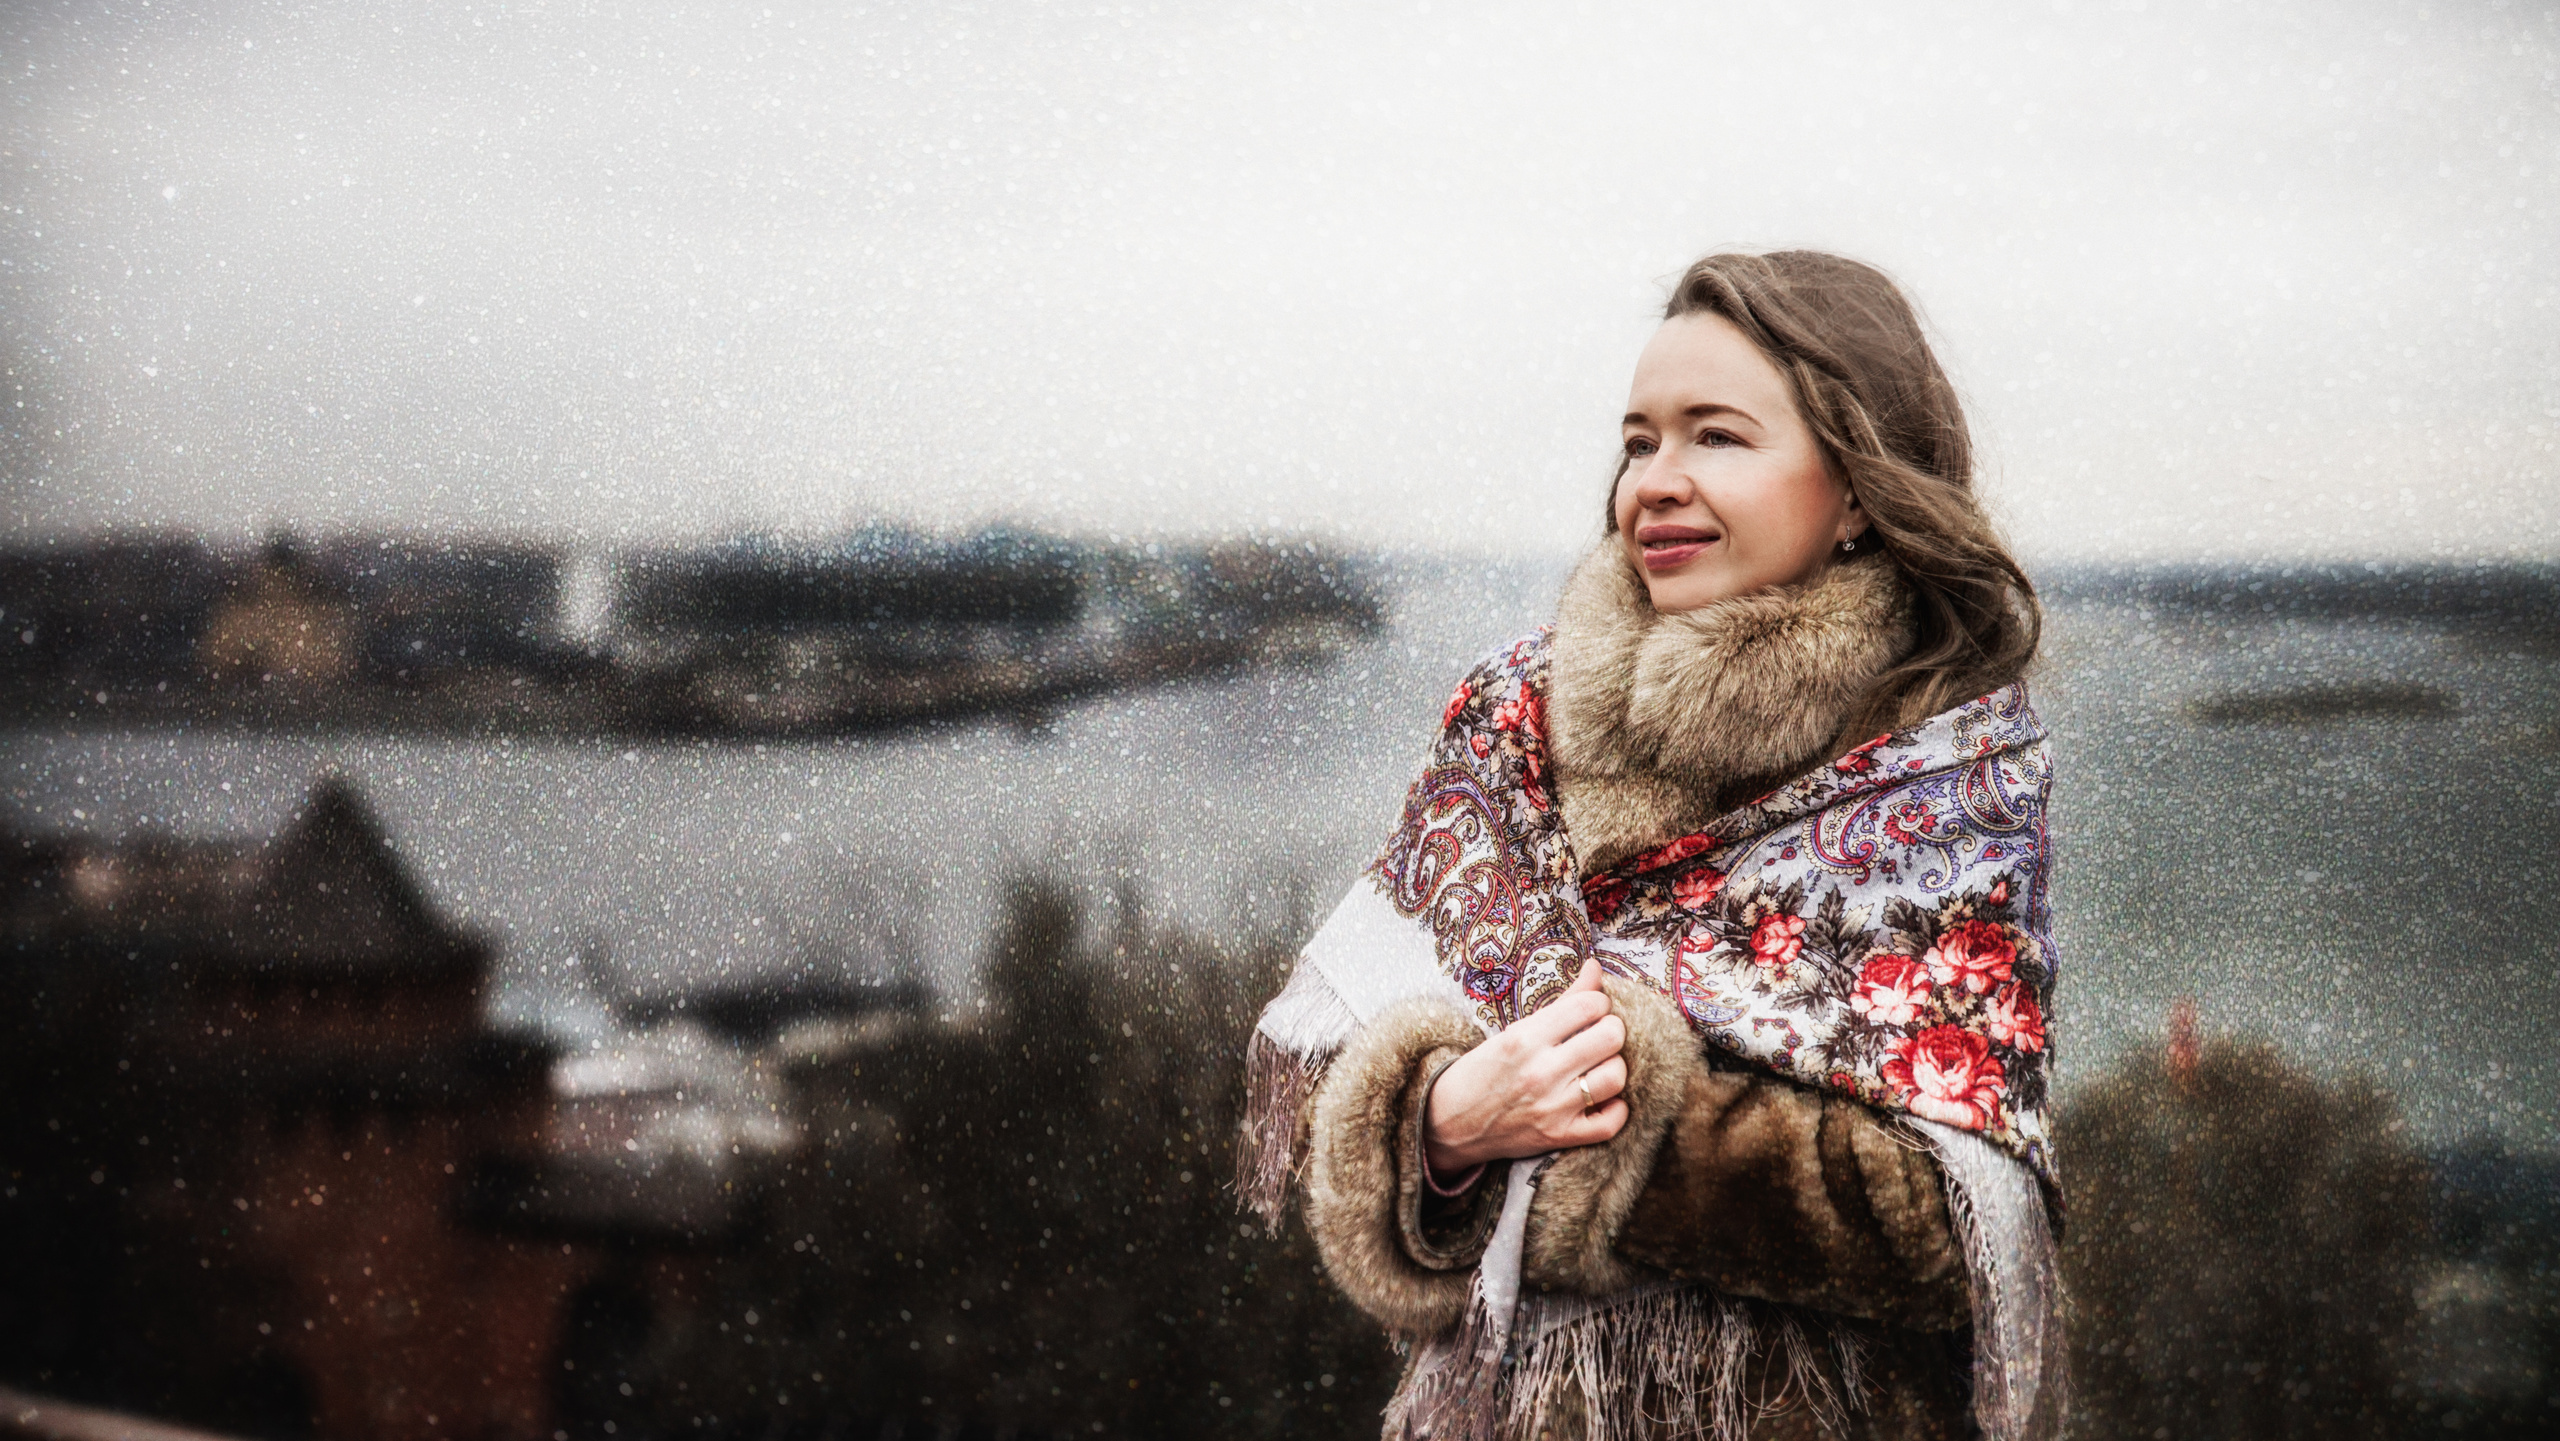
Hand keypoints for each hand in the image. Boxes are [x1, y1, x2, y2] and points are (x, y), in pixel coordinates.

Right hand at [1423, 958, 1628, 1174]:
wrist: (1448, 1122)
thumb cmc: (1484, 1070)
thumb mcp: (1516, 1030)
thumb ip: (1563, 1001)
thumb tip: (1596, 967)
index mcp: (1525, 1038)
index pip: (1589, 1005)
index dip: (1598, 1003)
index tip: (1591, 1010)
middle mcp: (1540, 1072)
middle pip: (1611, 1037)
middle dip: (1611, 1030)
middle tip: (1598, 1035)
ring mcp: (1551, 1107)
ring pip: (1615, 1076)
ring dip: (1613, 1067)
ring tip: (1598, 1066)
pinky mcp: (1559, 1136)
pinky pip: (1611, 1123)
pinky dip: (1615, 1110)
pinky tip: (1602, 1099)